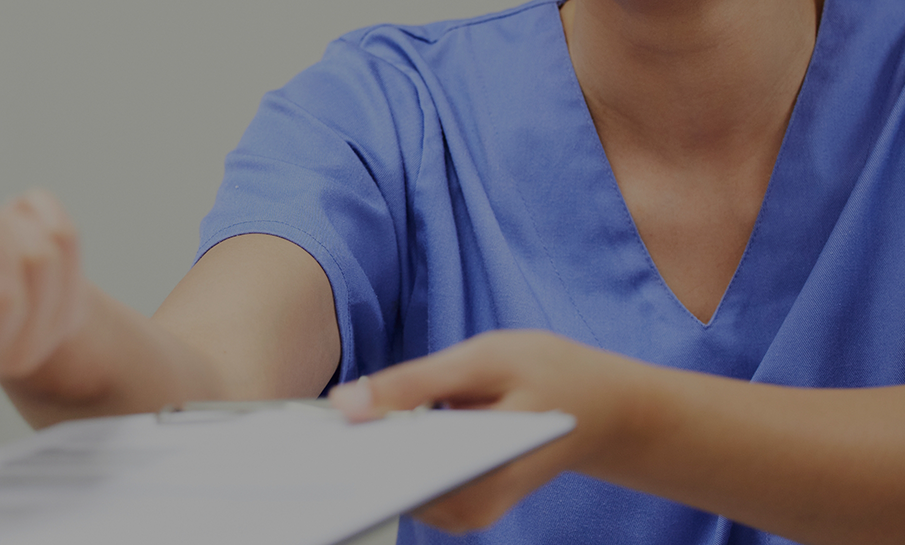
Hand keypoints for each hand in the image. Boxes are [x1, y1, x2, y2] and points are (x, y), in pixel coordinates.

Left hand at [327, 330, 653, 533]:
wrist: (603, 410)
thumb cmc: (551, 374)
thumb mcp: (485, 359)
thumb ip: (415, 381)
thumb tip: (345, 404)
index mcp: (480, 477)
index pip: (390, 476)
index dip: (342, 455)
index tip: (300, 436)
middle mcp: (467, 510)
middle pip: (384, 485)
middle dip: (346, 451)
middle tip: (303, 423)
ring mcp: (460, 514)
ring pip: (388, 484)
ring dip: (362, 451)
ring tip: (327, 425)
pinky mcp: (453, 506)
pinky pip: (402, 480)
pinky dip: (382, 454)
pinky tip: (364, 430)